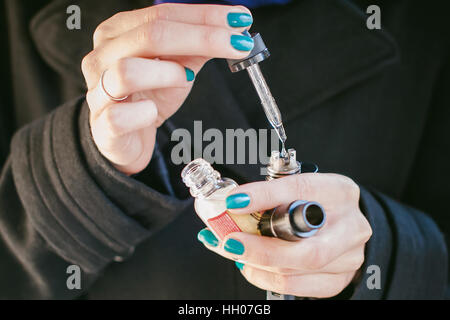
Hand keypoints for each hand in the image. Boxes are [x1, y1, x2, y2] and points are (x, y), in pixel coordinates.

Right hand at [81, 4, 253, 173]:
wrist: (125, 137)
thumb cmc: (148, 97)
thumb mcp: (177, 68)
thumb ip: (196, 49)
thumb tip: (231, 31)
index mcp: (119, 33)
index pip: (163, 13)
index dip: (205, 16)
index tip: (240, 19)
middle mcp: (102, 56)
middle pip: (150, 35)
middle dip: (201, 37)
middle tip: (237, 44)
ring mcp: (97, 91)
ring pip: (128, 70)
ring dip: (168, 74)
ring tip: (185, 80)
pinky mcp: (102, 125)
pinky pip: (121, 116)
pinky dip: (145, 114)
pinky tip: (153, 113)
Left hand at [197, 173, 371, 297]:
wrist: (343, 223)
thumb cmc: (316, 202)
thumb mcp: (299, 189)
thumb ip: (272, 196)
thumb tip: (231, 204)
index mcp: (338, 191)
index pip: (300, 191)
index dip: (264, 196)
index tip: (235, 201)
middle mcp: (350, 226)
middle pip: (307, 250)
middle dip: (260, 249)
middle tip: (229, 242)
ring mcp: (348, 257)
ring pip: (296, 271)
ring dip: (256, 264)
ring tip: (232, 250)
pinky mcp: (337, 279)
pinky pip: (295, 287)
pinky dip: (265, 277)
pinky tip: (250, 265)